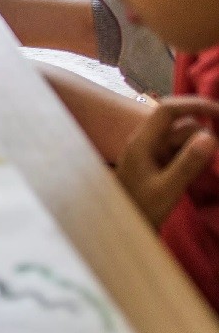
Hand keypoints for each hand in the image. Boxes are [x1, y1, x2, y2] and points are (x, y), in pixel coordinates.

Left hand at [117, 97, 218, 227]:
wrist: (123, 228)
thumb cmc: (141, 210)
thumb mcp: (166, 190)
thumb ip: (186, 164)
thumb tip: (210, 137)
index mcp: (142, 142)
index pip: (167, 110)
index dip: (194, 105)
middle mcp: (147, 142)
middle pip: (181, 124)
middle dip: (205, 132)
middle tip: (218, 154)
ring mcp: (153, 152)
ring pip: (184, 138)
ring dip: (202, 145)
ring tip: (212, 165)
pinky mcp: (160, 162)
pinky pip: (182, 151)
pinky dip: (197, 155)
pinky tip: (206, 168)